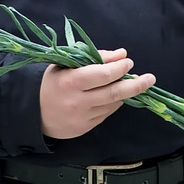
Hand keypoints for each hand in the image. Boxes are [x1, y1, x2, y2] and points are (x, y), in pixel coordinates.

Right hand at [39, 48, 155, 139]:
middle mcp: (77, 102)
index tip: (128, 62)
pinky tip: (116, 95)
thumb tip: (122, 54)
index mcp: (70, 82)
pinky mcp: (84, 128)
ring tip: (133, 83)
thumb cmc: (52, 82)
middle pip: (113, 93)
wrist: (33, 112)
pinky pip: (106, 114)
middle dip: (135, 85)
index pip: (102, 75)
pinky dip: (114, 103)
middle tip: (150, 78)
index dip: (118, 68)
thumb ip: (95, 57)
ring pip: (112, 104)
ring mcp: (81, 118)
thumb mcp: (67, 64)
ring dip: (125, 93)